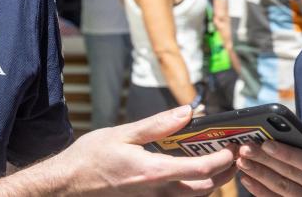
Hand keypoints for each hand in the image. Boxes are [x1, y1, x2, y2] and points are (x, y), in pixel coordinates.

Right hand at [42, 105, 236, 195]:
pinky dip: (192, 187)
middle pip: (206, 189)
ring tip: (215, 161)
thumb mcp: (123, 133)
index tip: (232, 145)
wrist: (69, 183)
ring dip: (210, 181)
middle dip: (225, 172)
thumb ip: (158, 124)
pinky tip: (187, 172)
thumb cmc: (90, 158)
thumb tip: (187, 113)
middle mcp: (158, 192)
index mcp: (154, 172)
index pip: (202, 169)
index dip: (223, 158)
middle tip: (231, 154)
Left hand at [237, 141, 301, 196]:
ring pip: (282, 187)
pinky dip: (259, 189)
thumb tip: (269, 130)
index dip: (286, 153)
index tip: (265, 144)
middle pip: (290, 173)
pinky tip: (246, 178)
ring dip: (258, 173)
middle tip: (244, 149)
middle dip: (264, 160)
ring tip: (241, 161)